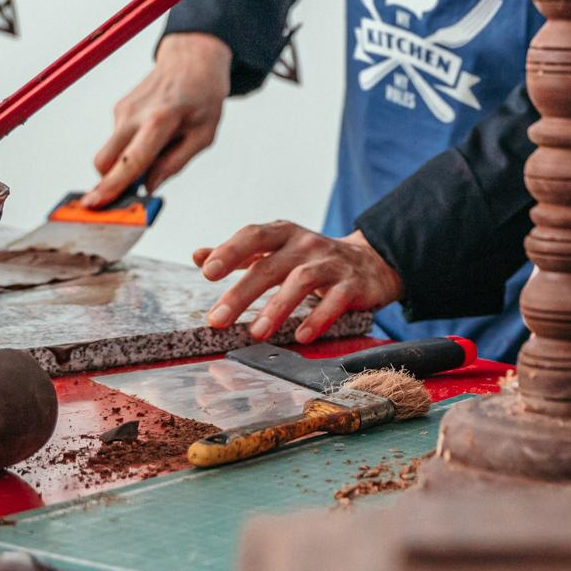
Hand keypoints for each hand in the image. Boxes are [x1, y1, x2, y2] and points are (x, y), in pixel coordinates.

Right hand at [84, 33, 231, 206]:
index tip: (93, 204)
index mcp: (160, 120)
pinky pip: (118, 139)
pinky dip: (130, 148)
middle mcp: (134, 114)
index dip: (112, 185)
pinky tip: (155, 135)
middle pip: (104, 161)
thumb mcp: (204, 134)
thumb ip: (175, 163)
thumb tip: (147, 188)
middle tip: (130, 193)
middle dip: (109, 181)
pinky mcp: (118, 108)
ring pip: (110, 152)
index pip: (132, 160)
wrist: (192, 58)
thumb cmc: (204, 96)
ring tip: (161, 148)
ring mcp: (122, 109)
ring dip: (125, 163)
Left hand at [194, 224, 402, 342]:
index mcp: (284, 233)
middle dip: (241, 292)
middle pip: (270, 265)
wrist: (372, 262)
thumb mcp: (278, 249)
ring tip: (256, 332)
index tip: (207, 271)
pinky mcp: (352, 285)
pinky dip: (318, 318)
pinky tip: (302, 336)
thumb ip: (240, 253)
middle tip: (218, 319)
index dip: (230, 251)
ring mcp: (331, 263)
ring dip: (276, 307)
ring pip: (301, 281)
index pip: (254, 236)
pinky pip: (335, 301)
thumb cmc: (314, 258)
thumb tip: (198, 255)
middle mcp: (306, 244)